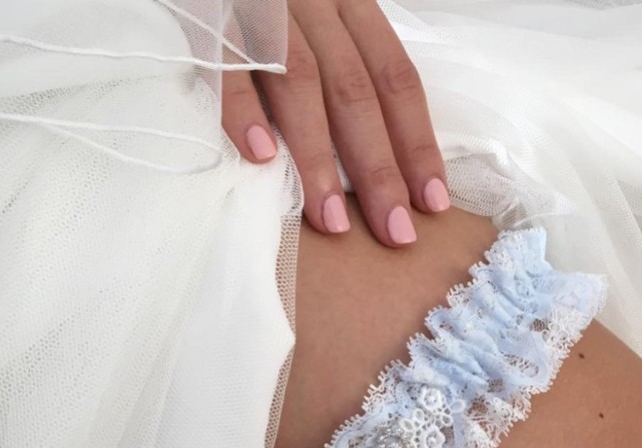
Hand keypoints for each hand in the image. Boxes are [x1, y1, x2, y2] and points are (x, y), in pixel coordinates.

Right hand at [221, 0, 448, 246]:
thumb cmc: (270, 5)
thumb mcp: (320, 20)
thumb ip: (346, 70)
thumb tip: (377, 160)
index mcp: (347, 5)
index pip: (394, 78)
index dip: (417, 142)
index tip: (432, 202)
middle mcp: (313, 2)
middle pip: (355, 91)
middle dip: (379, 169)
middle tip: (393, 230)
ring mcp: (263, 8)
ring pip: (301, 83)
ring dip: (318, 158)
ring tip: (330, 219)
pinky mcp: (210, 16)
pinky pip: (229, 65)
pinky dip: (244, 110)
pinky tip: (261, 158)